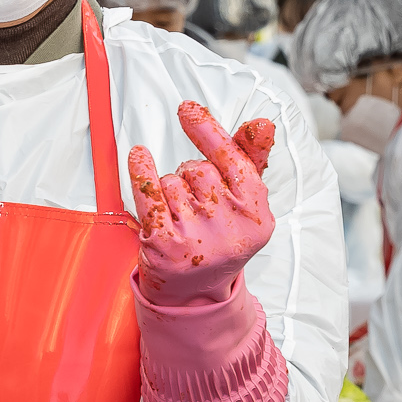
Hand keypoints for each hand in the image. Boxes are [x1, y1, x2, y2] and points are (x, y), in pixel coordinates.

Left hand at [129, 103, 277, 306]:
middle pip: (196, 168)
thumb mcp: (244, 203)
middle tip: (195, 204)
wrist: (195, 292)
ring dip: (170, 189)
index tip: (187, 109)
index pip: (232, 159)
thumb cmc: (221, 235)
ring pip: (171, 180)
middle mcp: (229, 226)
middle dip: (190, 176)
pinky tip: (138, 157)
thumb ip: (251, 159)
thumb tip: (263, 123)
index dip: (208, 131)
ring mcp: (196, 238)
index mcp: (256, 213)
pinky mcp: (165, 245)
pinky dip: (140, 170)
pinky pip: (148, 192)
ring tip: (180, 215)